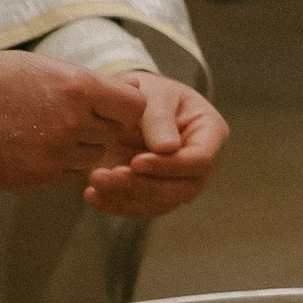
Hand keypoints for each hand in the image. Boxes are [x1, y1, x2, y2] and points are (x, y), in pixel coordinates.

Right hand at [0, 51, 148, 192]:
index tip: (114, 105)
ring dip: (81, 147)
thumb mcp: (41, 66)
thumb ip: (87, 81)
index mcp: (77, 89)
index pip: (135, 106)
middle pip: (114, 133)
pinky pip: (67, 175)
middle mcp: (72, 124)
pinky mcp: (35, 179)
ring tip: (48, 131)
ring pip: (92, 157)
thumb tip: (130, 87)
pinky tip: (34, 148)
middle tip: (74, 117)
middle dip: (101, 125)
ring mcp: (54, 155)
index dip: (127, 106)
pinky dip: (60, 165)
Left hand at [83, 73, 228, 217]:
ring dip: (128, 196)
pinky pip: (140, 207)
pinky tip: (93, 193)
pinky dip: (115, 204)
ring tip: (96, 179)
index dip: (170, 166)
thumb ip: (159, 120)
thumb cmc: (149, 94)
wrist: (129, 105)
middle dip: (147, 186)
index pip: (199, 159)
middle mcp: (199, 163)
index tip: (136, 161)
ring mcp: (179, 181)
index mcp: (209, 133)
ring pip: (162, 203)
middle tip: (113, 174)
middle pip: (185, 188)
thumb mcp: (154, 96)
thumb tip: (168, 148)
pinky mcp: (155, 193)